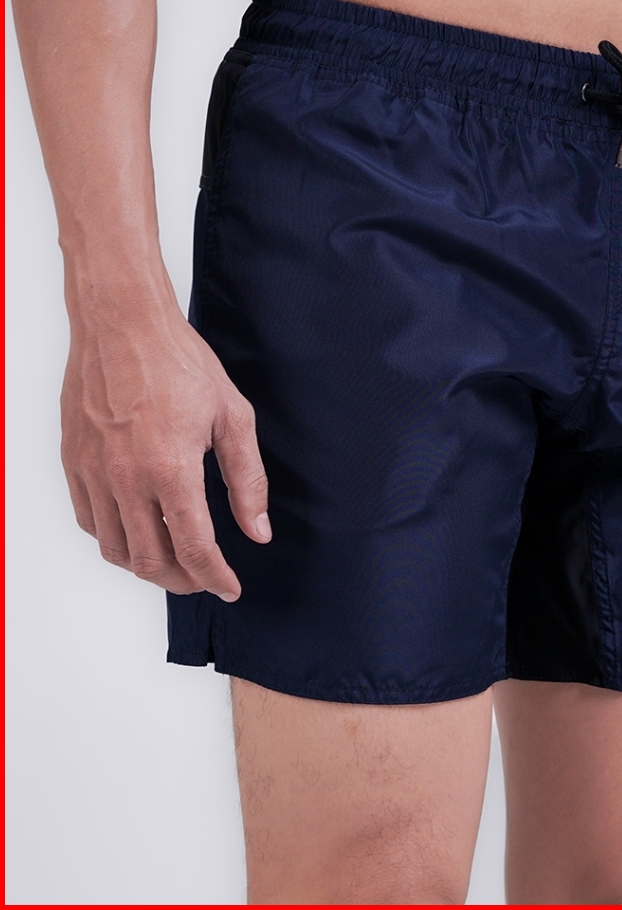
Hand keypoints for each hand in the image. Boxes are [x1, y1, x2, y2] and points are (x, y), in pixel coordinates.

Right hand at [60, 305, 269, 598]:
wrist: (123, 324)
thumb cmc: (181, 363)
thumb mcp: (233, 417)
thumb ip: (247, 480)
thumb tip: (257, 530)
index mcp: (171, 468)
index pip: (194, 547)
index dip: (215, 576)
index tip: (231, 588)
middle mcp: (125, 478)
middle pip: (150, 561)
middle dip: (183, 581)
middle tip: (205, 579)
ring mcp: (93, 472)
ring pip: (115, 549)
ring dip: (147, 567)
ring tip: (175, 562)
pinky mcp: (73, 462)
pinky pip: (89, 521)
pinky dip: (114, 540)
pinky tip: (138, 532)